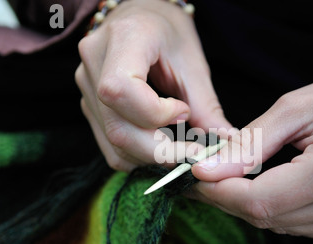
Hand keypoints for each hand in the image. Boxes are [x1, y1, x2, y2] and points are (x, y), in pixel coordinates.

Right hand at [75, 0, 230, 171]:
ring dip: (152, 156)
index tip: (183, 112)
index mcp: (124, 38)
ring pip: (114, 142)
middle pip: (117, 128)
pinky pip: (109, 146)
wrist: (142, 18)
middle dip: (160, 150)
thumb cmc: (169, 35)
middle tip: (191, 150)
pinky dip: (138, 155)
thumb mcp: (193, 63)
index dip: (155, 114)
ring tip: (178, 145)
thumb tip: (226, 142)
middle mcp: (95, 62)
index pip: (121, 90)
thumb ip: (206, 106)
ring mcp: (87, 86)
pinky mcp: (89, 105)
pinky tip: (159, 145)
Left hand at [191, 64, 312, 242]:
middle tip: (209, 175)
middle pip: (268, 218)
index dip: (220, 193)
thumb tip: (208, 171)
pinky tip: (273, 185)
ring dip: (252, 205)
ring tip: (238, 177)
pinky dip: (278, 209)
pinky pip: (301, 227)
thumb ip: (250, 144)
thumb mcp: (298, 108)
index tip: (196, 177)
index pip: (260, 201)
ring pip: (281, 226)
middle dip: (229, 198)